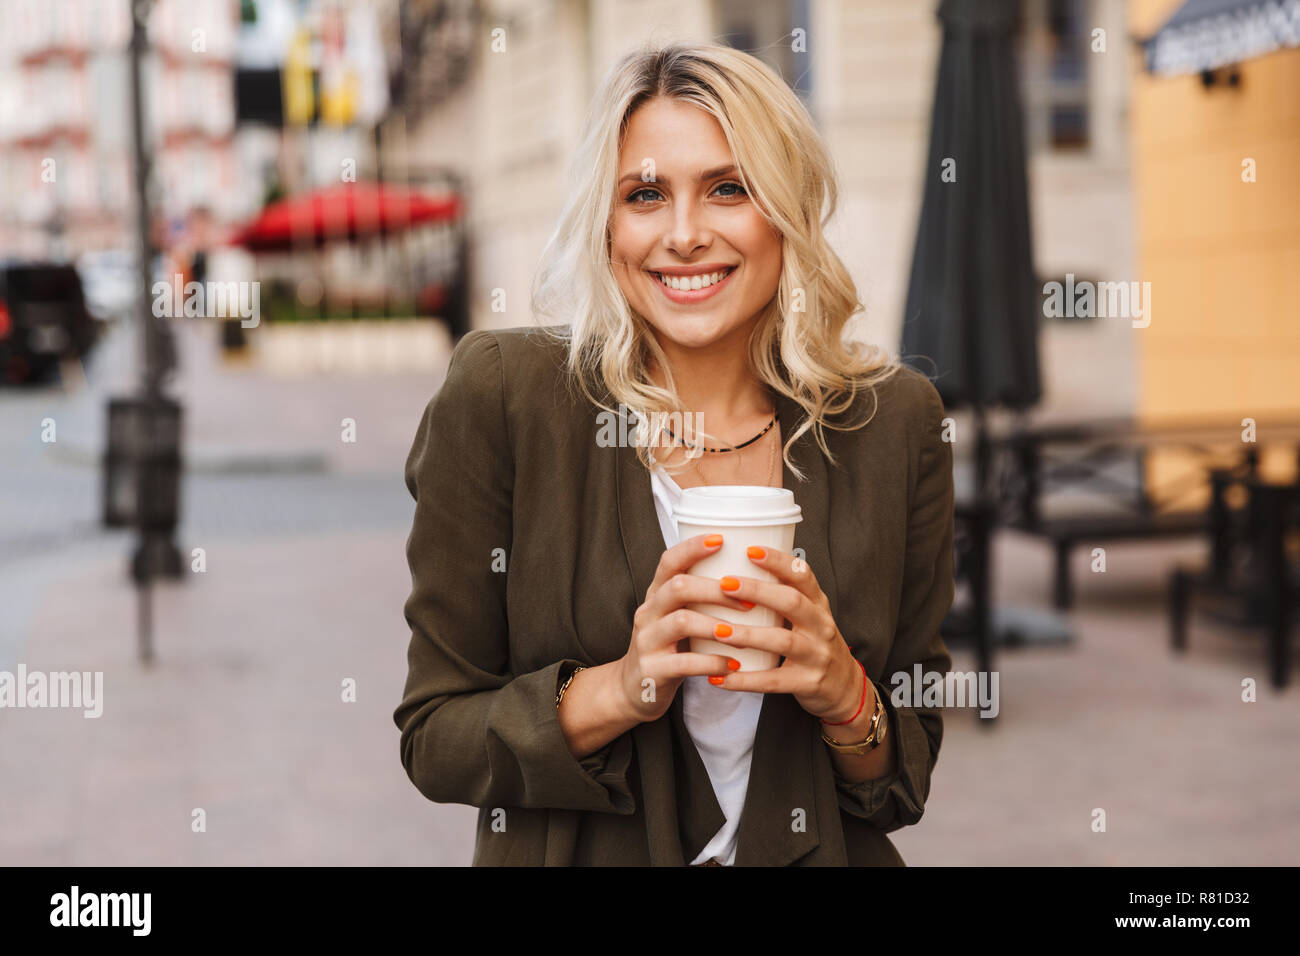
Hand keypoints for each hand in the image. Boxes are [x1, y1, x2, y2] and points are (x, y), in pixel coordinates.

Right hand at [615, 533, 753, 722]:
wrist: (632, 690)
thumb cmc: (668, 648)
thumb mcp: (676, 617)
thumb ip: (700, 598)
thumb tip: (748, 575)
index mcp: (656, 595)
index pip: (669, 561)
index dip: (693, 548)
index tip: (721, 539)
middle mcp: (648, 612)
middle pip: (678, 587)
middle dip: (716, 590)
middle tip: (749, 601)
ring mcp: (646, 641)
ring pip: (681, 621)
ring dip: (716, 625)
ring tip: (742, 634)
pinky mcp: (651, 671)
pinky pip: (684, 663)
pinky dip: (712, 662)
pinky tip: (733, 665)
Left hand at [705, 546, 865, 722]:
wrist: (844, 687)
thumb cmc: (814, 643)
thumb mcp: (809, 615)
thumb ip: (783, 595)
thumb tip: (737, 566)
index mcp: (818, 604)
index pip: (802, 575)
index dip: (778, 561)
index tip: (750, 550)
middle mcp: (821, 626)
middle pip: (791, 602)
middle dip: (757, 591)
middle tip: (725, 583)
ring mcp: (816, 655)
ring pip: (782, 641)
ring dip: (748, 635)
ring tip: (718, 631)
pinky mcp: (807, 682)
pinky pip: (773, 681)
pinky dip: (744, 679)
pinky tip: (719, 677)